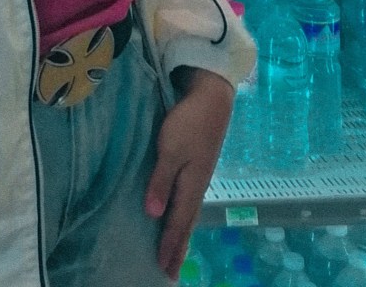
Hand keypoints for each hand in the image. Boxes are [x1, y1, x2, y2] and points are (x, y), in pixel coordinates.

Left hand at [144, 68, 234, 279]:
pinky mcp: (197, 163)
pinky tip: (176, 213)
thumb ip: (161, 181)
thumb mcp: (170, 150)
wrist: (212, 98)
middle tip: (170, 272)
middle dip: (178, 247)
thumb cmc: (189, 122)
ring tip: (174, 250)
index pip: (179, 223)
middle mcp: (197, 184)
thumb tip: (153, 215)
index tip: (164, 270)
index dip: (170, 246)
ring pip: (188, 211)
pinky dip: (182, 214)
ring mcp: (199, 174)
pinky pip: (188, 198)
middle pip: (187, 222)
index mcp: (192, 185)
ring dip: (181, 232)